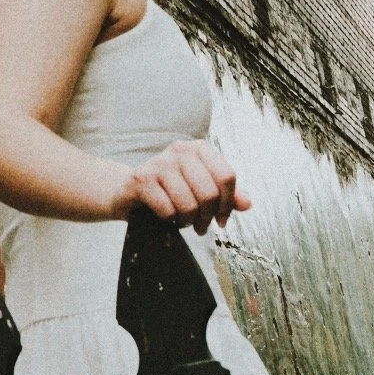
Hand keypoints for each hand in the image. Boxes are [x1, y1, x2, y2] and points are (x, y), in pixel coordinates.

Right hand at [120, 141, 250, 234]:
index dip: (228, 204)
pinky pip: (168, 210)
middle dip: (207, 217)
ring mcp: (159, 163)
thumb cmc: (167, 190)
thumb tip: (247, 203)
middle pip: (210, 193)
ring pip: (189, 204)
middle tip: (200, 225)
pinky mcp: (141, 179)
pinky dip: (169, 220)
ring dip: (187, 221)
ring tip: (182, 220)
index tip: (221, 219)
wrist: (126, 191)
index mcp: (199, 149)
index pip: (227, 176)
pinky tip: (165, 217)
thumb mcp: (200, 190)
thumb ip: (226, 195)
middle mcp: (180, 150)